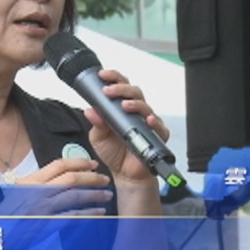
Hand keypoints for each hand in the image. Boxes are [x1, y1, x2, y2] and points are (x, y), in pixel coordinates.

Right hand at [15, 158, 112, 214]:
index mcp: (32, 181)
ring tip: (107, 194)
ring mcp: (44, 208)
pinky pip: (73, 217)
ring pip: (75, 196)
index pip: (59, 165)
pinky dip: (88, 214)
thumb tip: (58, 178)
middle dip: (91, 178)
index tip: (92, 163)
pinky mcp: (48, 224)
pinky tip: (98, 212)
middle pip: (71, 179)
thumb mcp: (19, 191)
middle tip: (104, 179)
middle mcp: (39, 192)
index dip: (79, 162)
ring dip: (94, 195)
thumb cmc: (6, 213)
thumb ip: (38, 184)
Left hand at [84, 69, 169, 183]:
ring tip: (124, 105)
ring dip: (135, 103)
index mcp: (120, 108)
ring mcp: (146, 122)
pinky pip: (159, 126)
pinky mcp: (156, 136)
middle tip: (108, 91)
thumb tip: (90, 110)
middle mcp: (134, 112)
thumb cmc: (113, 152)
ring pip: (145, 105)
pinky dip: (154, 121)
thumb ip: (96, 123)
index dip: (113, 78)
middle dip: (121, 88)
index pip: (119, 87)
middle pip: (133, 91)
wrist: (124, 174)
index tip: (102, 75)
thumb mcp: (98, 137)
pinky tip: (147, 119)